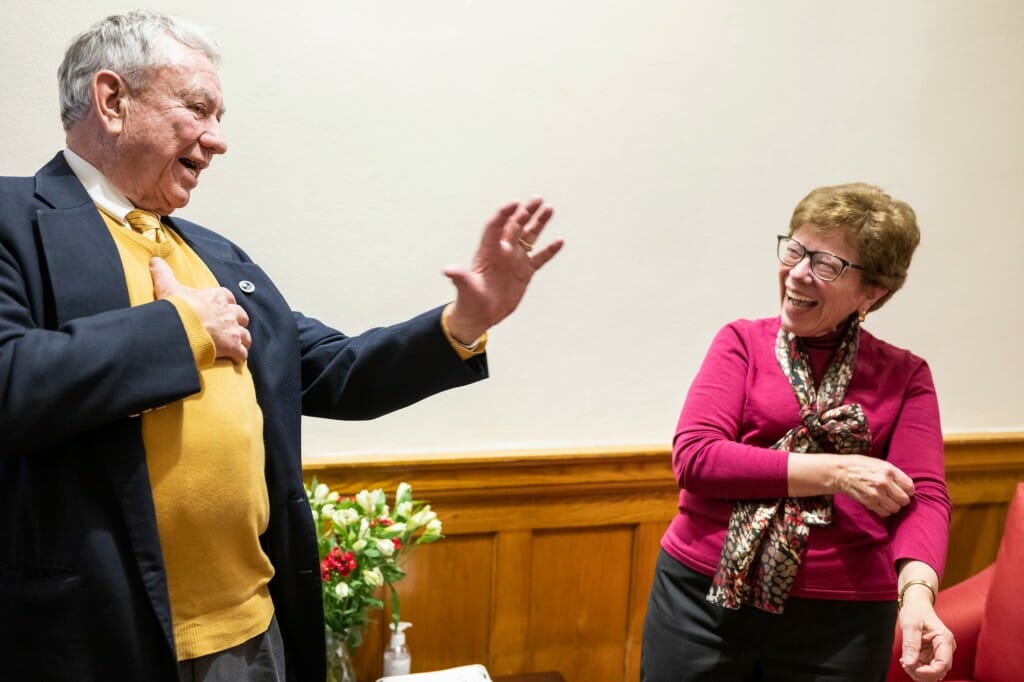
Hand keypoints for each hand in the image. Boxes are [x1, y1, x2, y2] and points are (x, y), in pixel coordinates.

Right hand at [150, 257, 250, 363]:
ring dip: (242, 339)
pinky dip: (240, 356)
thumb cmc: (177, 309)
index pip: (228, 296)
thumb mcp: (168, 288)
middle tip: (231, 327)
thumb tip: (154, 260)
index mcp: (216, 297)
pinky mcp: (233, 346)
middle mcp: (228, 312)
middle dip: (238, 321)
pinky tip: (235, 359)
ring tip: (236, 344)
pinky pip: (242, 353)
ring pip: (245, 335)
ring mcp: (232, 329)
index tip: (223, 306)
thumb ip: (163, 274)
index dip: (226, 302)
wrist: (182, 328)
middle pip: (241, 315)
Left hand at [442, 197, 562, 342]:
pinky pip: (539, 258)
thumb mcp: (465, 289)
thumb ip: (460, 277)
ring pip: (529, 237)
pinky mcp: (524, 272)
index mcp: (488, 252)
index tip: (514, 203)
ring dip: (538, 223)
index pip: (496, 227)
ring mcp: (515, 261)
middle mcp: (503, 252)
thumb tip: (448, 270)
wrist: (480, 316)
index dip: (504, 214)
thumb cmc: (469, 302)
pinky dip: (549, 250)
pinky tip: (559, 240)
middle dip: (526, 212)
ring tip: (549, 209)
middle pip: (515, 226)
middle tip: (537, 199)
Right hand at [834, 454, 913, 515]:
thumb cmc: (860, 466)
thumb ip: (894, 474)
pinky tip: (880, 504)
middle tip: (894, 497)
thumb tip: (906, 486)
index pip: (910, 487)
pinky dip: (884, 511)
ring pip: (895, 508)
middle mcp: (884, 483)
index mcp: (889, 470)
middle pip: (904, 500)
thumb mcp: (879, 463)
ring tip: (886, 501)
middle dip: (901, 499)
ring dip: (892, 506)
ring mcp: (877, 494)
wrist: (840, 472)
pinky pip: (885, 513)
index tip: (902, 490)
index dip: (907, 490)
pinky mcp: (869, 502)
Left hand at [899, 601, 955, 680]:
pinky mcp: (932, 655)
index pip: (943, 664)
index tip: (911, 667)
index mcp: (945, 640)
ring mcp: (939, 653)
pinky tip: (906, 660)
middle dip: (921, 672)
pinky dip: (916, 668)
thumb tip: (909, 663)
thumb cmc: (915, 611)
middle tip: (904, 663)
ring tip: (904, 661)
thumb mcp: (910, 625)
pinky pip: (926, 668)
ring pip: (932, 673)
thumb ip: (910, 644)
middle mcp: (946, 649)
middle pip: (938, 671)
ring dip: (918, 672)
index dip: (929, 671)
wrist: (917, 604)